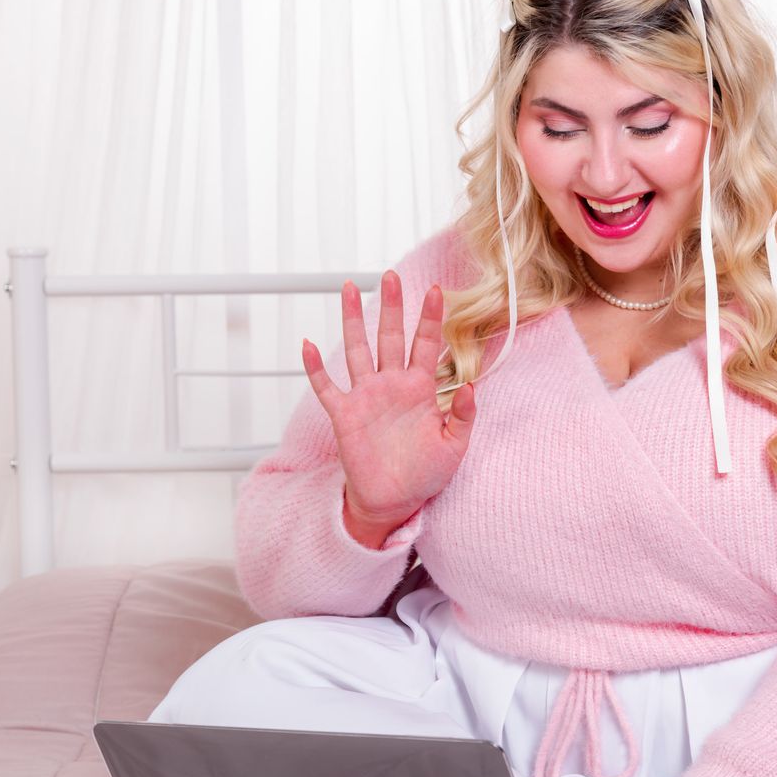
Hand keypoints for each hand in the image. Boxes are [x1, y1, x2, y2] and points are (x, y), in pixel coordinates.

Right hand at [302, 270, 476, 537]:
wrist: (394, 501)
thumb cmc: (425, 474)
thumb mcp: (454, 446)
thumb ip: (463, 416)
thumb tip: (469, 386)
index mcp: (420, 389)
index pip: (426, 344)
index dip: (431, 317)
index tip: (438, 289)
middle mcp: (392, 385)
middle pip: (390, 336)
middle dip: (391, 306)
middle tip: (390, 275)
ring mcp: (366, 397)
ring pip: (357, 350)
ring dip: (353, 320)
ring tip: (349, 289)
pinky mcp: (344, 415)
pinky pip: (326, 387)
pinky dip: (315, 368)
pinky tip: (306, 344)